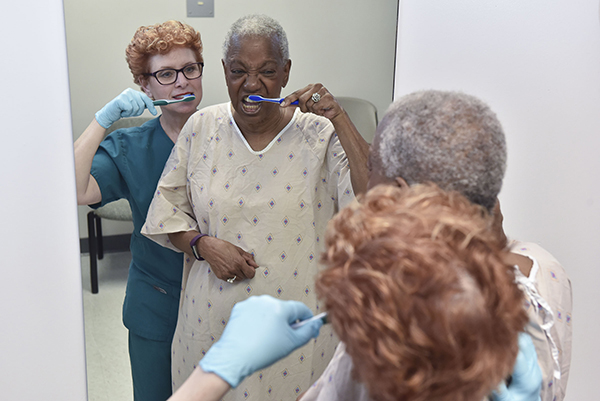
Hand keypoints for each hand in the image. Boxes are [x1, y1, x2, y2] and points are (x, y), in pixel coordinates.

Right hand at [95, 88, 156, 128]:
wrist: (109, 114)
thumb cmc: (122, 110)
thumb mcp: (134, 106)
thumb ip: (141, 104)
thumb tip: (152, 105)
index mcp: (133, 92)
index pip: (145, 98)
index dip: (151, 106)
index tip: (154, 113)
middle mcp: (130, 91)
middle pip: (142, 105)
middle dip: (137, 112)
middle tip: (130, 112)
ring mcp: (125, 95)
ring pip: (136, 108)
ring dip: (131, 113)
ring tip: (125, 111)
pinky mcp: (121, 100)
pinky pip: (130, 109)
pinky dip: (126, 113)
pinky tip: (122, 111)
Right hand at [199, 236, 258, 280]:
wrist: (210, 249)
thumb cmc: (224, 247)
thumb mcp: (238, 250)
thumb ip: (248, 258)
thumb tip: (255, 265)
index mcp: (239, 262)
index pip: (251, 274)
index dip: (252, 270)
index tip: (249, 267)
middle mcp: (233, 270)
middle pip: (245, 276)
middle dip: (245, 271)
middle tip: (241, 264)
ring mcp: (227, 274)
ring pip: (238, 279)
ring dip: (239, 274)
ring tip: (234, 266)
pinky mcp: (221, 276)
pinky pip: (230, 280)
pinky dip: (232, 276)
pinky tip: (228, 268)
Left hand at [199, 295, 323, 387]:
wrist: (234, 357)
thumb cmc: (263, 351)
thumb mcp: (292, 344)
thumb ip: (308, 332)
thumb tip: (315, 324)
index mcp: (280, 307)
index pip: (301, 308)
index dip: (307, 319)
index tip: (309, 328)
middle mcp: (266, 300)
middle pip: (284, 309)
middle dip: (287, 321)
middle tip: (285, 338)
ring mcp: (251, 303)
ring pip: (269, 310)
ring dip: (272, 320)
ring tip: (267, 338)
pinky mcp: (239, 308)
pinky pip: (254, 312)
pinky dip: (257, 320)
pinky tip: (255, 334)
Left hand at [282, 83, 343, 121]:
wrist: (333, 112)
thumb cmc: (321, 107)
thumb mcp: (307, 104)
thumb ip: (297, 102)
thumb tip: (284, 103)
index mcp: (310, 87)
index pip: (297, 93)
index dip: (289, 99)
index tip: (282, 104)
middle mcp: (316, 86)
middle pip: (302, 99)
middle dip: (304, 108)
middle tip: (310, 109)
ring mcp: (323, 91)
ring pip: (309, 104)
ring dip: (313, 110)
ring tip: (318, 109)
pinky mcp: (328, 97)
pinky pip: (317, 107)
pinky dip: (319, 111)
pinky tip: (323, 109)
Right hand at [491, 333, 541, 400]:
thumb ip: (500, 391)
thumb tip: (489, 376)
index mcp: (527, 379)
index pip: (517, 355)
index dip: (504, 344)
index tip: (489, 337)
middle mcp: (533, 368)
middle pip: (524, 343)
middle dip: (509, 335)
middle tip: (491, 330)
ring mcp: (535, 362)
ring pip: (527, 340)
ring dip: (513, 334)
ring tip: (497, 332)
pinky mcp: (533, 359)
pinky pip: (527, 342)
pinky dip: (517, 337)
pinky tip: (504, 337)